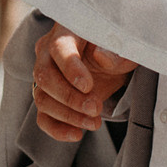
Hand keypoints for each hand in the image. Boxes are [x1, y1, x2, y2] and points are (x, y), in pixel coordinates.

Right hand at [32, 22, 135, 142]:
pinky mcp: (49, 98)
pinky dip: (57, 129)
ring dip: (67, 115)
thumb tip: (101, 57)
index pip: (59, 48)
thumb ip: (116, 51)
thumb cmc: (117, 48)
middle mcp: (48, 53)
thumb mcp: (124, 46)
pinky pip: (43, 116)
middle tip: (95, 108)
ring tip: (94, 122)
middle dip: (70, 98)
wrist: (113, 62)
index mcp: (66, 32)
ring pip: (42, 98)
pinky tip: (77, 134)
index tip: (89, 86)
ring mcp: (45, 76)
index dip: (71, 69)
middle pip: (44, 76)